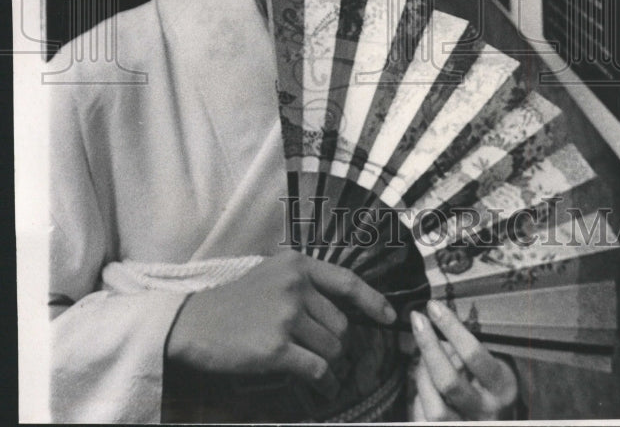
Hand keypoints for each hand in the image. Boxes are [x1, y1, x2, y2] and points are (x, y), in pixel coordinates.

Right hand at [166, 251, 395, 398]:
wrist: (195, 323)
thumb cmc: (235, 301)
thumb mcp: (271, 274)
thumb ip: (305, 283)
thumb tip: (344, 310)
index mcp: (297, 264)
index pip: (347, 282)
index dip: (374, 301)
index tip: (390, 316)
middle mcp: (295, 286)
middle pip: (341, 324)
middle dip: (339, 343)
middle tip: (326, 354)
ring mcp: (286, 316)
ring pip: (332, 348)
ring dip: (331, 365)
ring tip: (320, 371)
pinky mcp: (276, 348)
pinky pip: (317, 369)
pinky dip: (325, 384)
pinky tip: (322, 390)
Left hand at [410, 300, 517, 420]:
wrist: (500, 420)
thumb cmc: (495, 386)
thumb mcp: (497, 364)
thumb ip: (473, 349)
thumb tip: (439, 319)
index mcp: (502, 387)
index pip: (473, 355)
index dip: (450, 328)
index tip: (433, 307)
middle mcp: (487, 412)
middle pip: (448, 382)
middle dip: (429, 347)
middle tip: (418, 321)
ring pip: (435, 408)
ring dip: (422, 377)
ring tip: (422, 360)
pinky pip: (424, 420)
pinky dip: (420, 399)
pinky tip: (425, 386)